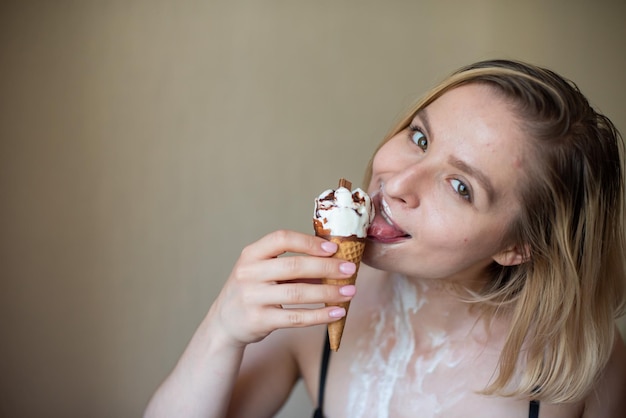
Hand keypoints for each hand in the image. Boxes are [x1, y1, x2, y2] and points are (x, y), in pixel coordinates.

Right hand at [210, 230, 356, 346]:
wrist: (224, 323)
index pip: (281, 238)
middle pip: (294, 265)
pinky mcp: (259, 320)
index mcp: (251, 254)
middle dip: (327, 267)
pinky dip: (320, 315)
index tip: (333, 248)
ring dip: (328, 292)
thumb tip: (333, 260)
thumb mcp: (262, 271)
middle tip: (350, 269)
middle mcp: (249, 273)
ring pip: (298, 293)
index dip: (309, 242)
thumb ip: (290, 264)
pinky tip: (336, 313)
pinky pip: (296, 318)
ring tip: (349, 292)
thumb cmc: (253, 290)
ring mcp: (252, 297)